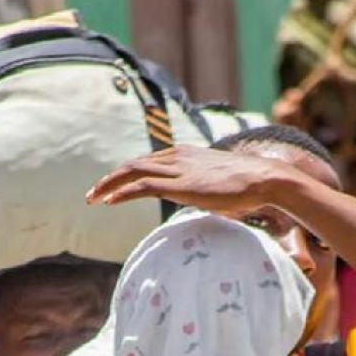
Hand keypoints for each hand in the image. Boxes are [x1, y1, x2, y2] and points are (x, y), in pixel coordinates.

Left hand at [85, 146, 304, 217]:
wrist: (263, 179)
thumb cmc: (247, 185)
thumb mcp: (217, 183)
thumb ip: (203, 187)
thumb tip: (202, 199)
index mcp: (184, 154)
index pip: (146, 162)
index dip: (126, 174)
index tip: (111, 187)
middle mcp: (177, 157)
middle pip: (133, 165)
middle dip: (110, 179)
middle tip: (92, 195)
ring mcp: (178, 170)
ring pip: (133, 172)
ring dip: (109, 185)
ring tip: (93, 199)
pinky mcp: (181, 185)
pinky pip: (144, 187)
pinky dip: (123, 193)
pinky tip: (110, 201)